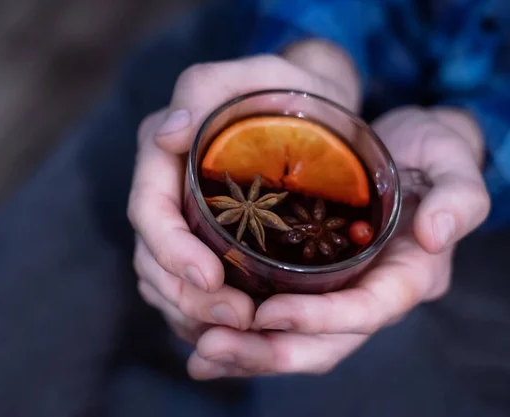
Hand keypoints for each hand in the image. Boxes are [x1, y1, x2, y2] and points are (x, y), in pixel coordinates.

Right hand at [128, 40, 359, 342]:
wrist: (304, 106)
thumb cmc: (280, 88)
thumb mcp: (248, 75)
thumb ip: (203, 90)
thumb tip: (168, 134)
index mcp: (162, 155)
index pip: (149, 211)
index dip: (171, 251)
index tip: (211, 280)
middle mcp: (163, 191)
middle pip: (153, 258)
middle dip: (188, 296)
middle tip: (240, 319)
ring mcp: (180, 221)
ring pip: (164, 282)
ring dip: (194, 314)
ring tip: (242, 330)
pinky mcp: (202, 242)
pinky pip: (186, 289)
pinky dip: (202, 316)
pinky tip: (233, 331)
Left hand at [188, 105, 489, 378]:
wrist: (404, 150)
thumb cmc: (429, 153)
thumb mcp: (449, 160)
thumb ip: (458, 196)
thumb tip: (435, 234)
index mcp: (406, 276)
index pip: (365, 311)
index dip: (319, 319)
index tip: (269, 314)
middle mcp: (369, 293)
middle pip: (322, 342)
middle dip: (268, 351)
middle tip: (212, 348)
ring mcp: (338, 291)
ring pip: (294, 339)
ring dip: (247, 350)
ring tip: (199, 350)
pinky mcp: (312, 280)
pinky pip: (278, 316)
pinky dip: (243, 330)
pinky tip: (203, 329)